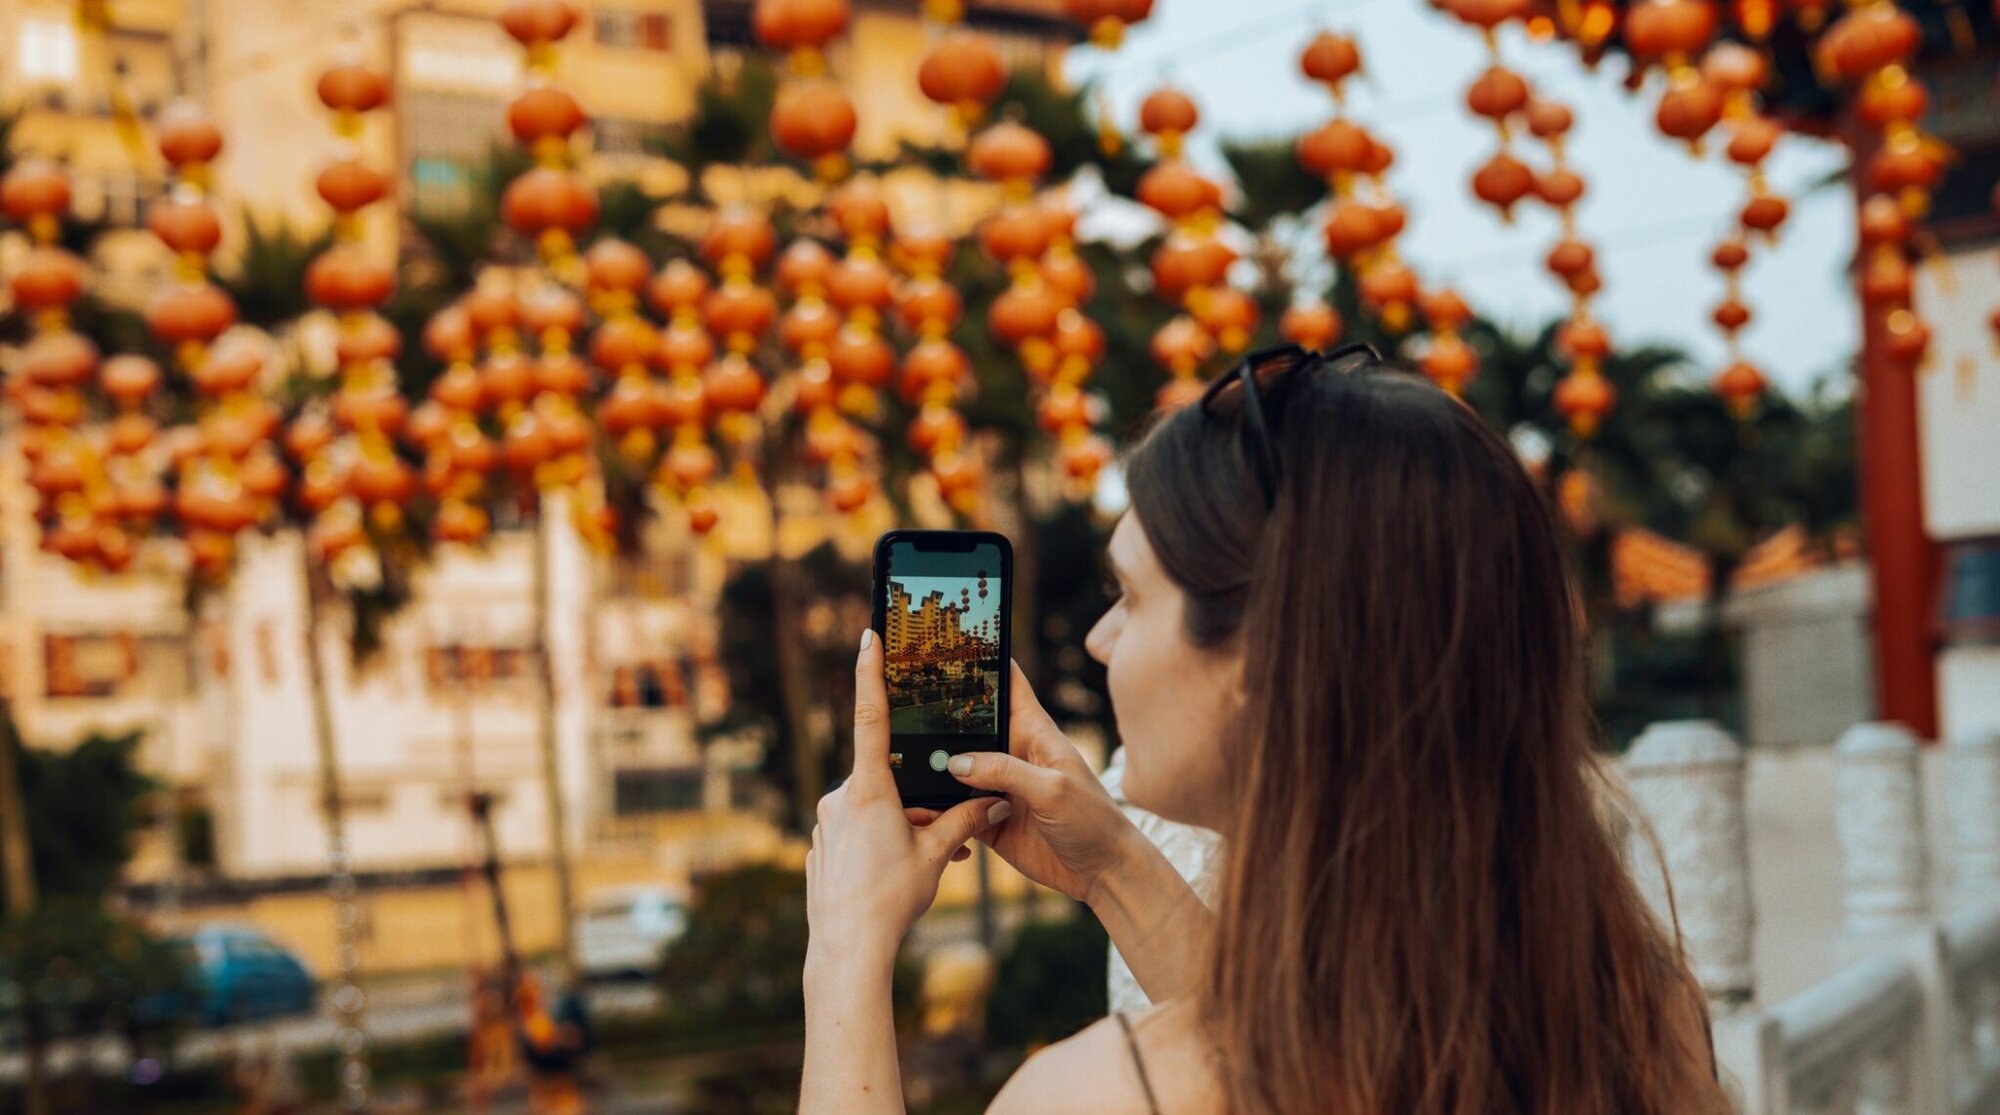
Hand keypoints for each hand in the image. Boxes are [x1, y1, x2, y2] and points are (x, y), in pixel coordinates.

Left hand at [806, 629, 1010, 964]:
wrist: (846, 949)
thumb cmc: (891, 899)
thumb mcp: (936, 856)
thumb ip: (963, 820)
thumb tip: (994, 799)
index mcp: (868, 790)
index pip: (871, 718)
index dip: (870, 675)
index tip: (867, 637)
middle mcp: (840, 799)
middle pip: (886, 780)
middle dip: (916, 801)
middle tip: (940, 835)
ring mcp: (825, 824)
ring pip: (873, 810)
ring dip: (901, 827)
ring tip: (925, 865)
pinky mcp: (820, 847)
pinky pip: (856, 833)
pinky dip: (880, 845)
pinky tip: (895, 878)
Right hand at [913, 661, 1144, 903]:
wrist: (1102, 872)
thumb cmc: (1093, 820)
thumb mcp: (1053, 790)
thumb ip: (1005, 772)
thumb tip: (956, 762)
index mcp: (1035, 733)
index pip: (1008, 685)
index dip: (984, 662)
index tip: (952, 641)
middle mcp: (1013, 754)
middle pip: (970, 725)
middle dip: (941, 715)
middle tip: (903, 701)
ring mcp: (998, 786)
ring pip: (955, 768)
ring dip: (933, 766)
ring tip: (899, 755)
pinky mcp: (987, 818)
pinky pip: (954, 808)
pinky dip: (935, 806)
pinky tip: (913, 802)